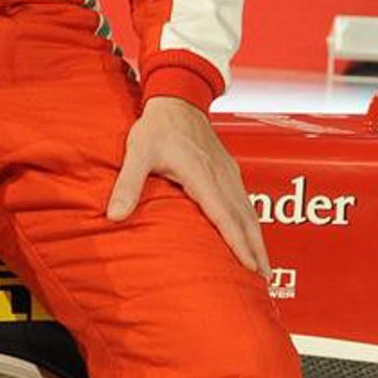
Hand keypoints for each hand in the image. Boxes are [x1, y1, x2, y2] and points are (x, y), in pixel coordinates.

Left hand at [105, 95, 265, 271]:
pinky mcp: (229, 171)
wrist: (179, 97)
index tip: (250, 266)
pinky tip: (253, 238)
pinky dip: (253, 224)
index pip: (224, 215)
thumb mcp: (138, 152)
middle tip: (264, 280)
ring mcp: (229, 173)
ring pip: (250, 212)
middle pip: (245, 220)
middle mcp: (221, 176)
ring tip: (264, 269)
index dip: (238, 243)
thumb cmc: (157, 126)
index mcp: (201, 175)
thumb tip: (113, 215)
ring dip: (259, 240)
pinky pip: (246, 203)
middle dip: (257, 250)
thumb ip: (128, 184)